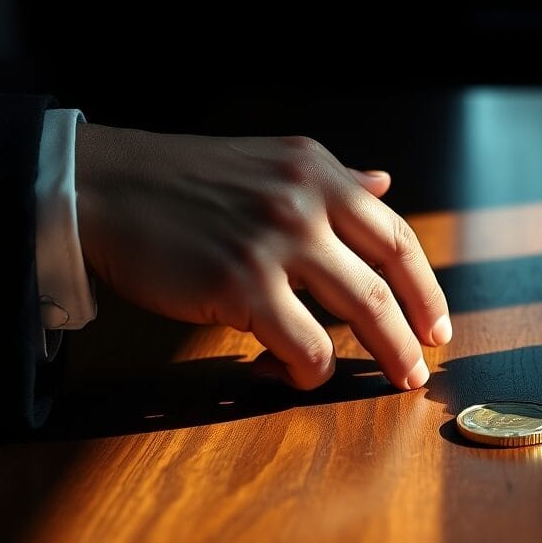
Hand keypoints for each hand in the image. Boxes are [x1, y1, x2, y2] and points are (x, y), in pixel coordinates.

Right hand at [75, 125, 450, 389]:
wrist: (103, 187)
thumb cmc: (187, 182)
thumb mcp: (271, 163)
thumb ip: (333, 180)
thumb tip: (383, 182)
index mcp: (319, 172)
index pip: (396, 235)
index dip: (426, 287)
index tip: (437, 323)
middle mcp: (306, 201)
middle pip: (387, 278)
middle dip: (415, 331)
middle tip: (422, 367)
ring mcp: (275, 241)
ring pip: (361, 312)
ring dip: (386, 355)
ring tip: (392, 379)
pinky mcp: (239, 283)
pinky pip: (303, 344)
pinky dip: (311, 369)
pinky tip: (298, 374)